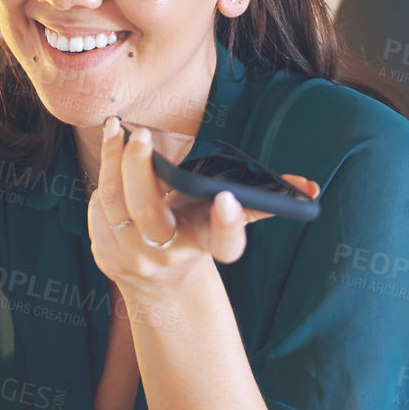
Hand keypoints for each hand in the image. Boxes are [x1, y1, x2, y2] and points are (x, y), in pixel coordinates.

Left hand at [88, 116, 317, 289]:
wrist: (160, 282)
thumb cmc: (198, 232)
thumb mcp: (225, 219)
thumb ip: (260, 200)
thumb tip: (308, 187)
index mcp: (208, 246)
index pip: (225, 246)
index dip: (229, 225)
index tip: (227, 199)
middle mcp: (170, 256)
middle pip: (151, 214)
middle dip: (142, 171)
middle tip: (143, 136)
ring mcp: (134, 257)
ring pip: (117, 203)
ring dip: (114, 161)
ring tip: (118, 127)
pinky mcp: (106, 253)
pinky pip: (100, 207)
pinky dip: (106, 175)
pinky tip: (112, 153)